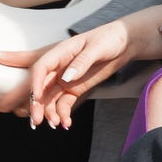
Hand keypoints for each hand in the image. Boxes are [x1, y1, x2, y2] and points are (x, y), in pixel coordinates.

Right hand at [0, 19, 132, 127]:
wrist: (124, 44)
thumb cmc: (110, 38)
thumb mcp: (97, 47)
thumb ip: (82, 61)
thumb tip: (67, 77)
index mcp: (61, 52)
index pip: (42, 68)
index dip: (36, 83)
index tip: (36, 97)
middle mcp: (59, 67)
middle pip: (42, 86)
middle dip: (37, 103)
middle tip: (37, 120)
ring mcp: (66, 79)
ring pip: (51, 98)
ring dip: (50, 112)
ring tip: (56, 123)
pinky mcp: (74, 89)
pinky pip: (64, 103)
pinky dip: (63, 113)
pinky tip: (66, 123)